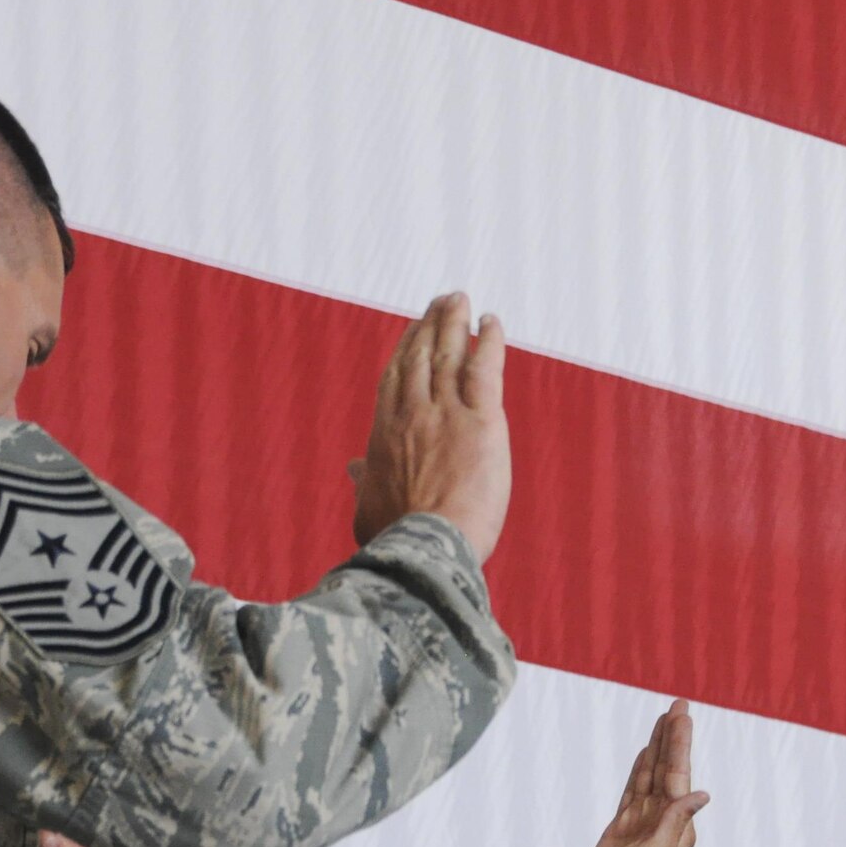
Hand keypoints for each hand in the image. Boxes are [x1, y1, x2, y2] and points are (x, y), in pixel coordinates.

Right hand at [352, 291, 510, 562]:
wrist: (426, 546)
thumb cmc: (397, 538)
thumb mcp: (368, 509)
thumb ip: (364, 484)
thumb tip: (354, 468)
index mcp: (384, 434)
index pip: (394, 380)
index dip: (404, 350)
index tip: (413, 331)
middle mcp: (412, 414)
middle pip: (419, 358)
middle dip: (429, 325)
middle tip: (439, 302)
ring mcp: (445, 414)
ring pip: (448, 355)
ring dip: (453, 322)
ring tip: (459, 300)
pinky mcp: (481, 421)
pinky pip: (484, 369)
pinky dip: (488, 341)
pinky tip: (491, 322)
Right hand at [579, 699, 709, 846]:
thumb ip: (675, 822)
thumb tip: (701, 794)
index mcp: (676, 826)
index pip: (679, 775)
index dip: (679, 743)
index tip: (681, 715)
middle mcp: (663, 819)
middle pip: (668, 768)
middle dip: (673, 737)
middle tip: (678, 704)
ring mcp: (643, 821)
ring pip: (650, 774)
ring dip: (657, 747)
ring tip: (664, 720)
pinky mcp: (623, 826)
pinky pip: (633, 789)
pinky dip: (639, 769)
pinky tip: (643, 753)